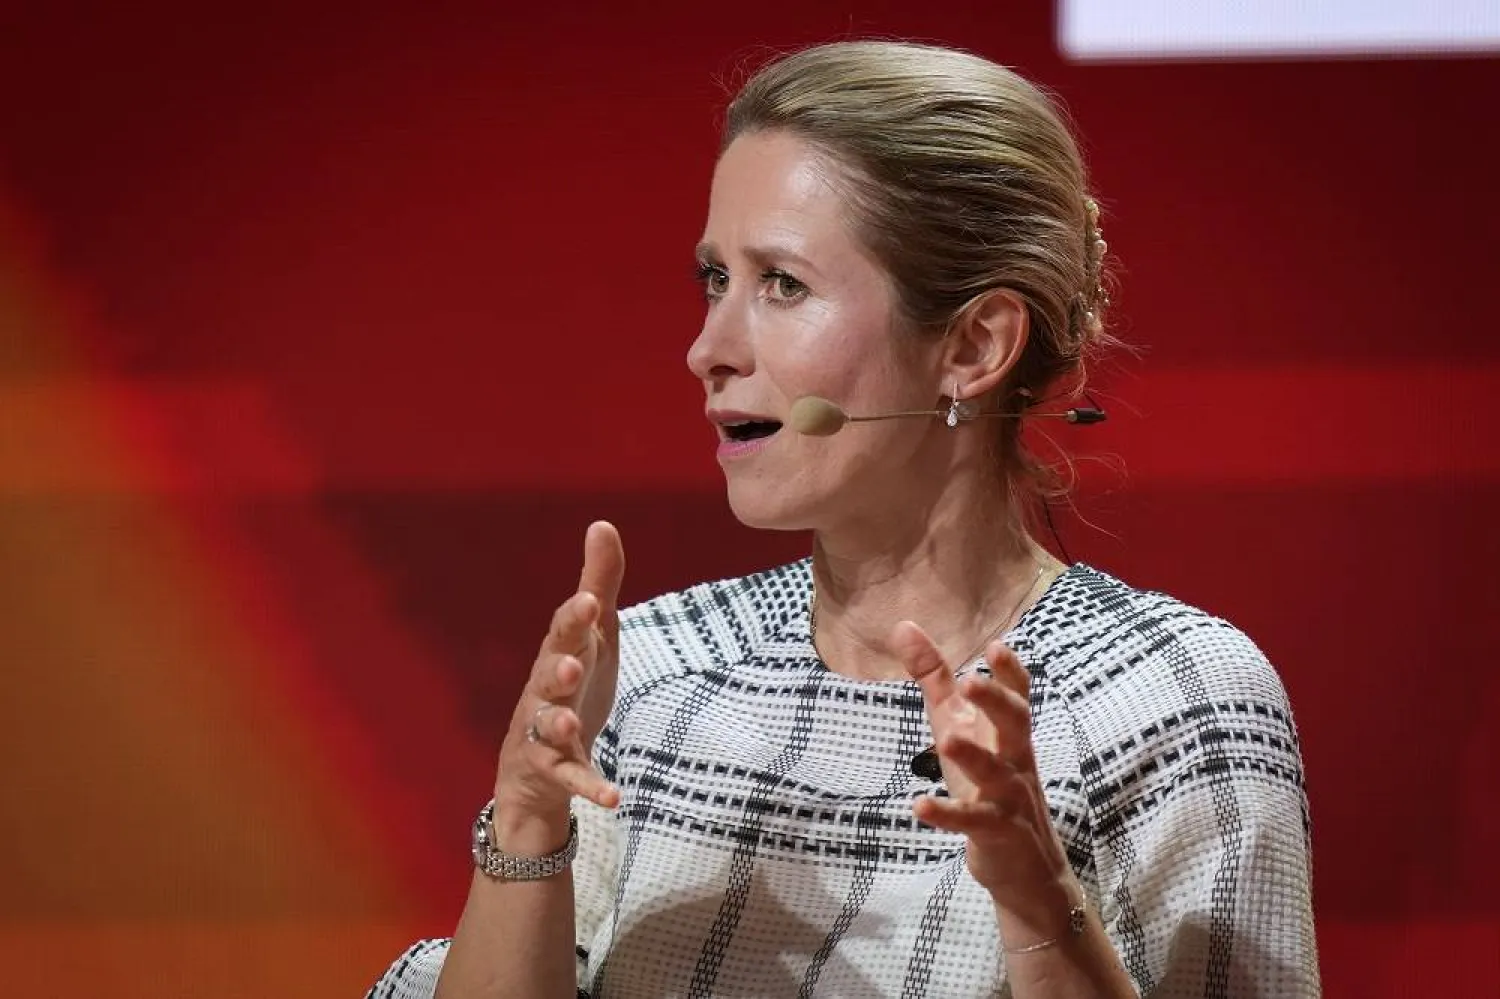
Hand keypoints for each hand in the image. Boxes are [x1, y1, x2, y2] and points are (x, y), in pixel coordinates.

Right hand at [495, 521, 625, 822]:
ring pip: (547, 727)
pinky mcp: (552, 772)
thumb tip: (603, 524)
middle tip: (573, 661)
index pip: (564, 632)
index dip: (574, 618)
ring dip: (558, 723)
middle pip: (549, 677)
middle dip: (559, 667)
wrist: (537, 769)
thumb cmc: (570, 688)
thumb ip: (600, 584)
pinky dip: (590, 786)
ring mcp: (543, 734)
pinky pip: (571, 779)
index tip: (588, 600)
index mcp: (559, 654)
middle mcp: (544, 692)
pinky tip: (614, 796)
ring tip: (571, 722)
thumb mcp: (594, 636)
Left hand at [894, 622, 1070, 899]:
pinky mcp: (996, 834)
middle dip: (998, 702)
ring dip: (974, 757)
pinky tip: (920, 807)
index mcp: (1008, 733)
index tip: (996, 647)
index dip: (1011, 673)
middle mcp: (1015, 760)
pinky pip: (974, 824)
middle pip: (1017, 725)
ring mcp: (1010, 799)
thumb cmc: (986, 783)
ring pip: (998, 775)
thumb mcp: (958, 724)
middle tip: (972, 682)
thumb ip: (935, 679)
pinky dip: (948, 815)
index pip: (1018, 696)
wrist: (1023, 866)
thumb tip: (904, 626)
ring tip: (947, 740)